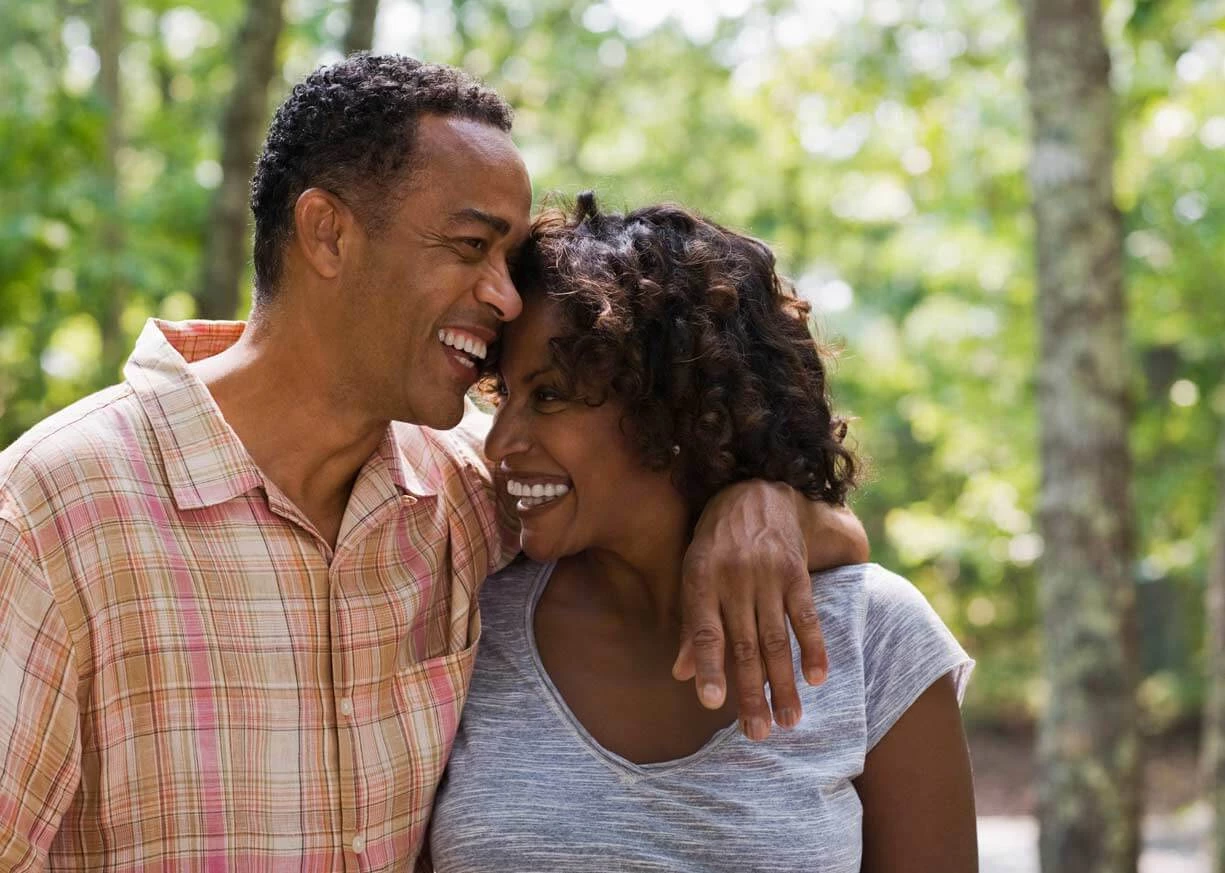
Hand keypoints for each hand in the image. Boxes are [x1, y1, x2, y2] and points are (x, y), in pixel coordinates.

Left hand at [673, 480, 827, 740]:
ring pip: (776, 639)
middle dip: (751, 693)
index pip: (704, 631)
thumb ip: (692, 625)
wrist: (758, 491)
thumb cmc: (717, 540)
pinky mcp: (796, 574)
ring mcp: (768, 576)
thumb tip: (682, 675)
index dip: (709, 667)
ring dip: (783, 683)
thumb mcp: (693, 572)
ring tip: (788, 721)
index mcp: (701, 580)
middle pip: (744, 645)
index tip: (712, 703)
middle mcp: (735, 579)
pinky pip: (806, 616)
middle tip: (758, 734)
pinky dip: (813, 648)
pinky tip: (817, 679)